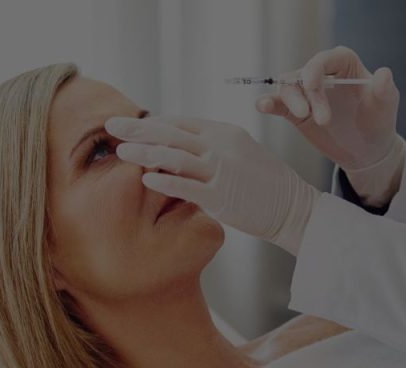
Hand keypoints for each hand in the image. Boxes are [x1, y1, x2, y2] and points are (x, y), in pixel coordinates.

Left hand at [106, 116, 319, 254]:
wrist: (294, 208)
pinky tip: (145, 178)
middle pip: (172, 133)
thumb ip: (212, 147)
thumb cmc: (265, 184)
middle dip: (138, 129)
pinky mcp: (222, 197)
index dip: (153, 123)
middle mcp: (222, 146)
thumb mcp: (241, 153)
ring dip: (145, 152)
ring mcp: (222, 171)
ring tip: (120, 152)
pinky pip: (187, 187)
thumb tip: (179, 146)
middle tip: (111, 126)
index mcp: (225, 132)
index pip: (181, 122)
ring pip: (175, 156)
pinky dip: (165, 181)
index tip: (131, 125)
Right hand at [258, 47, 404, 201]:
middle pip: (304, 74)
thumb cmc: (378, 120)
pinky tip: (262, 105)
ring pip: (288, 87)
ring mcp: (307, 92)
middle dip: (309, 95)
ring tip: (300, 115)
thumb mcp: (386, 105)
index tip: (313, 87)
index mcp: (344, 64)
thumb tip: (384, 74)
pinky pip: (278, 103)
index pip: (325, 59)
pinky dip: (268, 103)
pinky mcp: (296, 111)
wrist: (367, 150)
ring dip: (290, 100)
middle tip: (324, 121)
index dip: (316, 69)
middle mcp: (322, 74)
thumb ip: (384, 89)